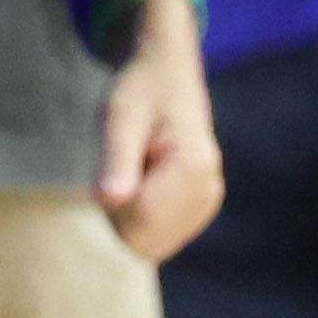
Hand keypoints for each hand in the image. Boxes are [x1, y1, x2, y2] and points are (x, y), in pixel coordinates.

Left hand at [95, 0, 222, 262]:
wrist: (168, 75)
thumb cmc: (140, 91)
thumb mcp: (119, 117)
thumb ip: (116, 160)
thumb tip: (109, 201)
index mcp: (193, 168)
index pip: (139, 218)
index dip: (111, 201)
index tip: (112, 165)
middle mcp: (208, 190)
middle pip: (146, 238)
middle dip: (119, 213)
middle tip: (119, 169)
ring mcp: (207, 202)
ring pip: (151, 242)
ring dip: (128, 216)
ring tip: (132, 171)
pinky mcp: (199, 208)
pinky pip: (159, 236)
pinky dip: (140, 217)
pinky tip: (142, 183)